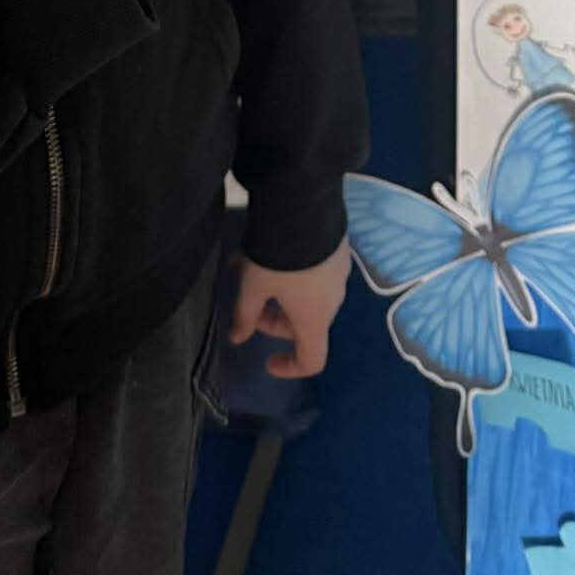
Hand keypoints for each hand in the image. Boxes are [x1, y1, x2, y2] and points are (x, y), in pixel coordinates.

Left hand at [229, 236, 350, 377]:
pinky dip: (292, 271)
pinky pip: (314, 270)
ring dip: (277, 290)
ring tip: (246, 264)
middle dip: (272, 318)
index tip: (267, 360)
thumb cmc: (278, 258)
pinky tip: (266, 245)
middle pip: (304, 324)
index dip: (290, 367)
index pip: (312, 360)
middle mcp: (333, 300)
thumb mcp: (253, 286)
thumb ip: (244, 315)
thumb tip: (236, 338)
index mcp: (315, 319)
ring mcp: (338, 273)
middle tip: (248, 300)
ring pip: (307, 295)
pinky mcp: (338, 248)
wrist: (306, 206)